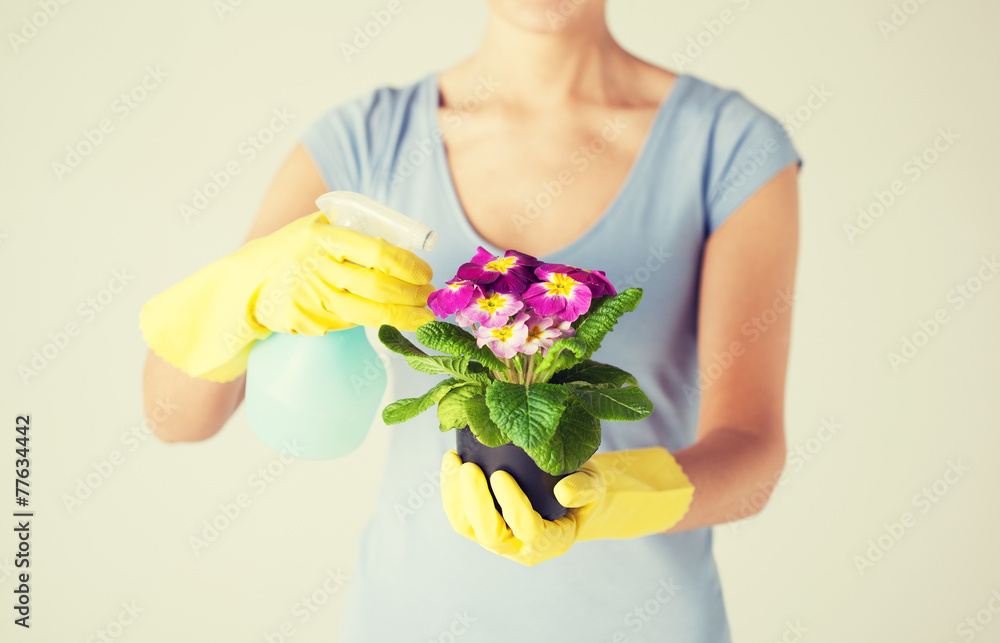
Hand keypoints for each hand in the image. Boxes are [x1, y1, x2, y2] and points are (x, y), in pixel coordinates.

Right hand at [140, 211, 434, 380]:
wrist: (239, 286)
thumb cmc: (290, 255)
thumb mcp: (316, 232)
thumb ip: (353, 235)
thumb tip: (407, 249)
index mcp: (322, 234)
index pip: (377, 251)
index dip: (408, 266)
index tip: (426, 274)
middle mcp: (316, 263)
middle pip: (378, 285)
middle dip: (412, 296)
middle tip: (429, 299)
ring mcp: (309, 294)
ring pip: (369, 311)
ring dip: (403, 315)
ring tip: (421, 315)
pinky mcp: (305, 319)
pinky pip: (350, 324)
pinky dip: (376, 324)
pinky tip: (393, 321)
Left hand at [440, 447, 693, 566]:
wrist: (570, 495)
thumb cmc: (584, 488)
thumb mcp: (594, 485)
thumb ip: (584, 489)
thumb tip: (564, 492)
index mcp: (551, 542)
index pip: (527, 529)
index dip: (512, 505)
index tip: (501, 474)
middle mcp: (520, 548)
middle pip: (490, 534)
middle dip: (476, 501)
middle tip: (469, 467)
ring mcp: (498, 538)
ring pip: (467, 526)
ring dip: (457, 496)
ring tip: (454, 460)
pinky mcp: (481, 525)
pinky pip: (460, 513)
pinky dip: (452, 490)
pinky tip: (452, 459)